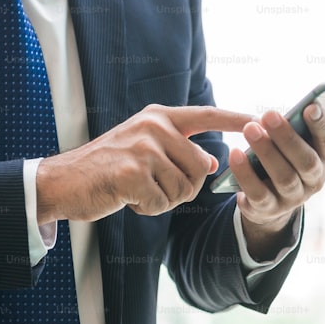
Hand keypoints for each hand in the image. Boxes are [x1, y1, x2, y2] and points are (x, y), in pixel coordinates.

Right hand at [36, 104, 252, 223]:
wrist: (63, 181)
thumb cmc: (107, 169)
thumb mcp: (145, 150)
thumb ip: (178, 151)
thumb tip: (211, 163)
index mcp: (159, 116)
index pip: (207, 114)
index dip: (236, 119)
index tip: (262, 119)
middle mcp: (154, 125)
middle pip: (199, 167)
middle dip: (181, 187)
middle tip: (149, 185)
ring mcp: (143, 147)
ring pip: (183, 189)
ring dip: (162, 200)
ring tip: (135, 189)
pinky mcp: (133, 172)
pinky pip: (162, 202)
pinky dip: (146, 209)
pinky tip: (126, 197)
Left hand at [232, 102, 324, 257]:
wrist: (274, 200)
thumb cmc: (291, 158)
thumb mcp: (308, 142)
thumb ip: (323, 123)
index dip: (321, 124)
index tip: (309, 106)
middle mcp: (315, 180)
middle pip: (305, 161)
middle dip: (287, 137)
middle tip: (268, 114)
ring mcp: (293, 198)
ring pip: (283, 178)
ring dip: (266, 152)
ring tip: (249, 129)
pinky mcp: (269, 209)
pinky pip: (258, 193)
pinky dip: (246, 175)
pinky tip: (235, 155)